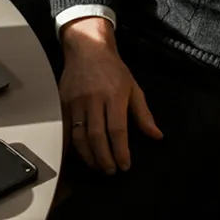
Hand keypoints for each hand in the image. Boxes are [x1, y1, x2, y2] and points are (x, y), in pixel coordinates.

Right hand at [59, 17, 162, 173]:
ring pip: (79, 136)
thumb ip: (144, 114)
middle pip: (97, 137)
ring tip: (98, 166)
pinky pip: (64, 129)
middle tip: (111, 171)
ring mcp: (76, 101)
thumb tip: (156, 135)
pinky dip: (70, 147)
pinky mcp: (62, 102)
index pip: (117, 129)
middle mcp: (94, 99)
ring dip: (89, 156)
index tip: (125, 165)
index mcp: (114, 95)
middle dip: (105, 158)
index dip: (121, 151)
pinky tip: (77, 156)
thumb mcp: (133, 87)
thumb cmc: (113, 68)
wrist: (88, 48)